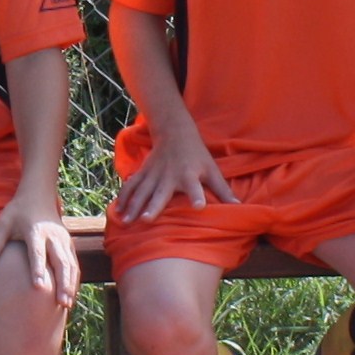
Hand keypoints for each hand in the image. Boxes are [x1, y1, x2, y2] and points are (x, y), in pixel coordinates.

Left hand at [0, 190, 78, 307]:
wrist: (39, 197)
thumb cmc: (17, 212)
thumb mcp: (2, 223)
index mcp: (35, 231)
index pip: (37, 253)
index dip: (38, 269)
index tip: (38, 286)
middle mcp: (53, 236)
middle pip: (61, 261)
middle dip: (63, 283)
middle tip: (61, 303)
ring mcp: (64, 240)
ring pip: (71, 265)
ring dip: (70, 285)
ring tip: (66, 305)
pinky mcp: (69, 244)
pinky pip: (74, 264)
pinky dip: (74, 280)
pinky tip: (70, 296)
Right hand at [113, 128, 233, 223]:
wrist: (175, 132)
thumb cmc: (197, 155)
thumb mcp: (212, 169)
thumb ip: (223, 189)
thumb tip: (239, 206)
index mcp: (189, 175)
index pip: (195, 187)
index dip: (197, 196)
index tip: (199, 206)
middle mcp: (169, 175)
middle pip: (160, 192)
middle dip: (152, 206)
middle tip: (146, 220)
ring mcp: (153, 174)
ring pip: (141, 191)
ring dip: (133, 206)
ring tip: (126, 222)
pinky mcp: (143, 172)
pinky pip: (131, 186)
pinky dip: (123, 198)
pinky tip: (116, 211)